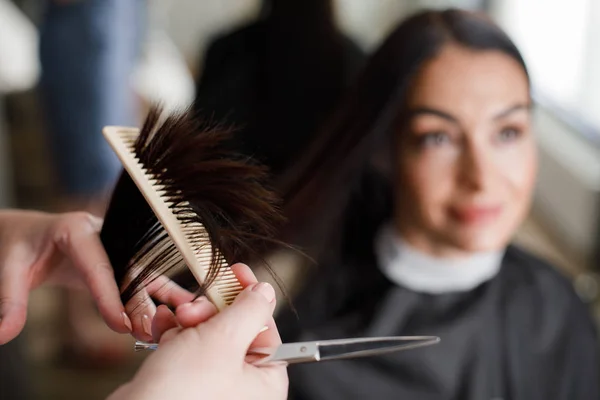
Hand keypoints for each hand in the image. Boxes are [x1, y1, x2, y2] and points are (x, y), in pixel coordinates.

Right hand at [108, 263, 287, 399]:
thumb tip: (265, 292)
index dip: (251, 296)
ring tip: (175, 319)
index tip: (238, 272)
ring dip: (189, 319)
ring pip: (208, 335)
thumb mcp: (224, 340)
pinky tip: (162, 325)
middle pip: (235, 328)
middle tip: (194, 308)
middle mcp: (243, 385)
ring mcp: (214, 385)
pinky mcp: (187, 383)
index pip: (267, 327)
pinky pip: (187, 348)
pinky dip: (174, 333)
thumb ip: (250, 310)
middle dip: (211, 310)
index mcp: (266, 381)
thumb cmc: (184, 392)